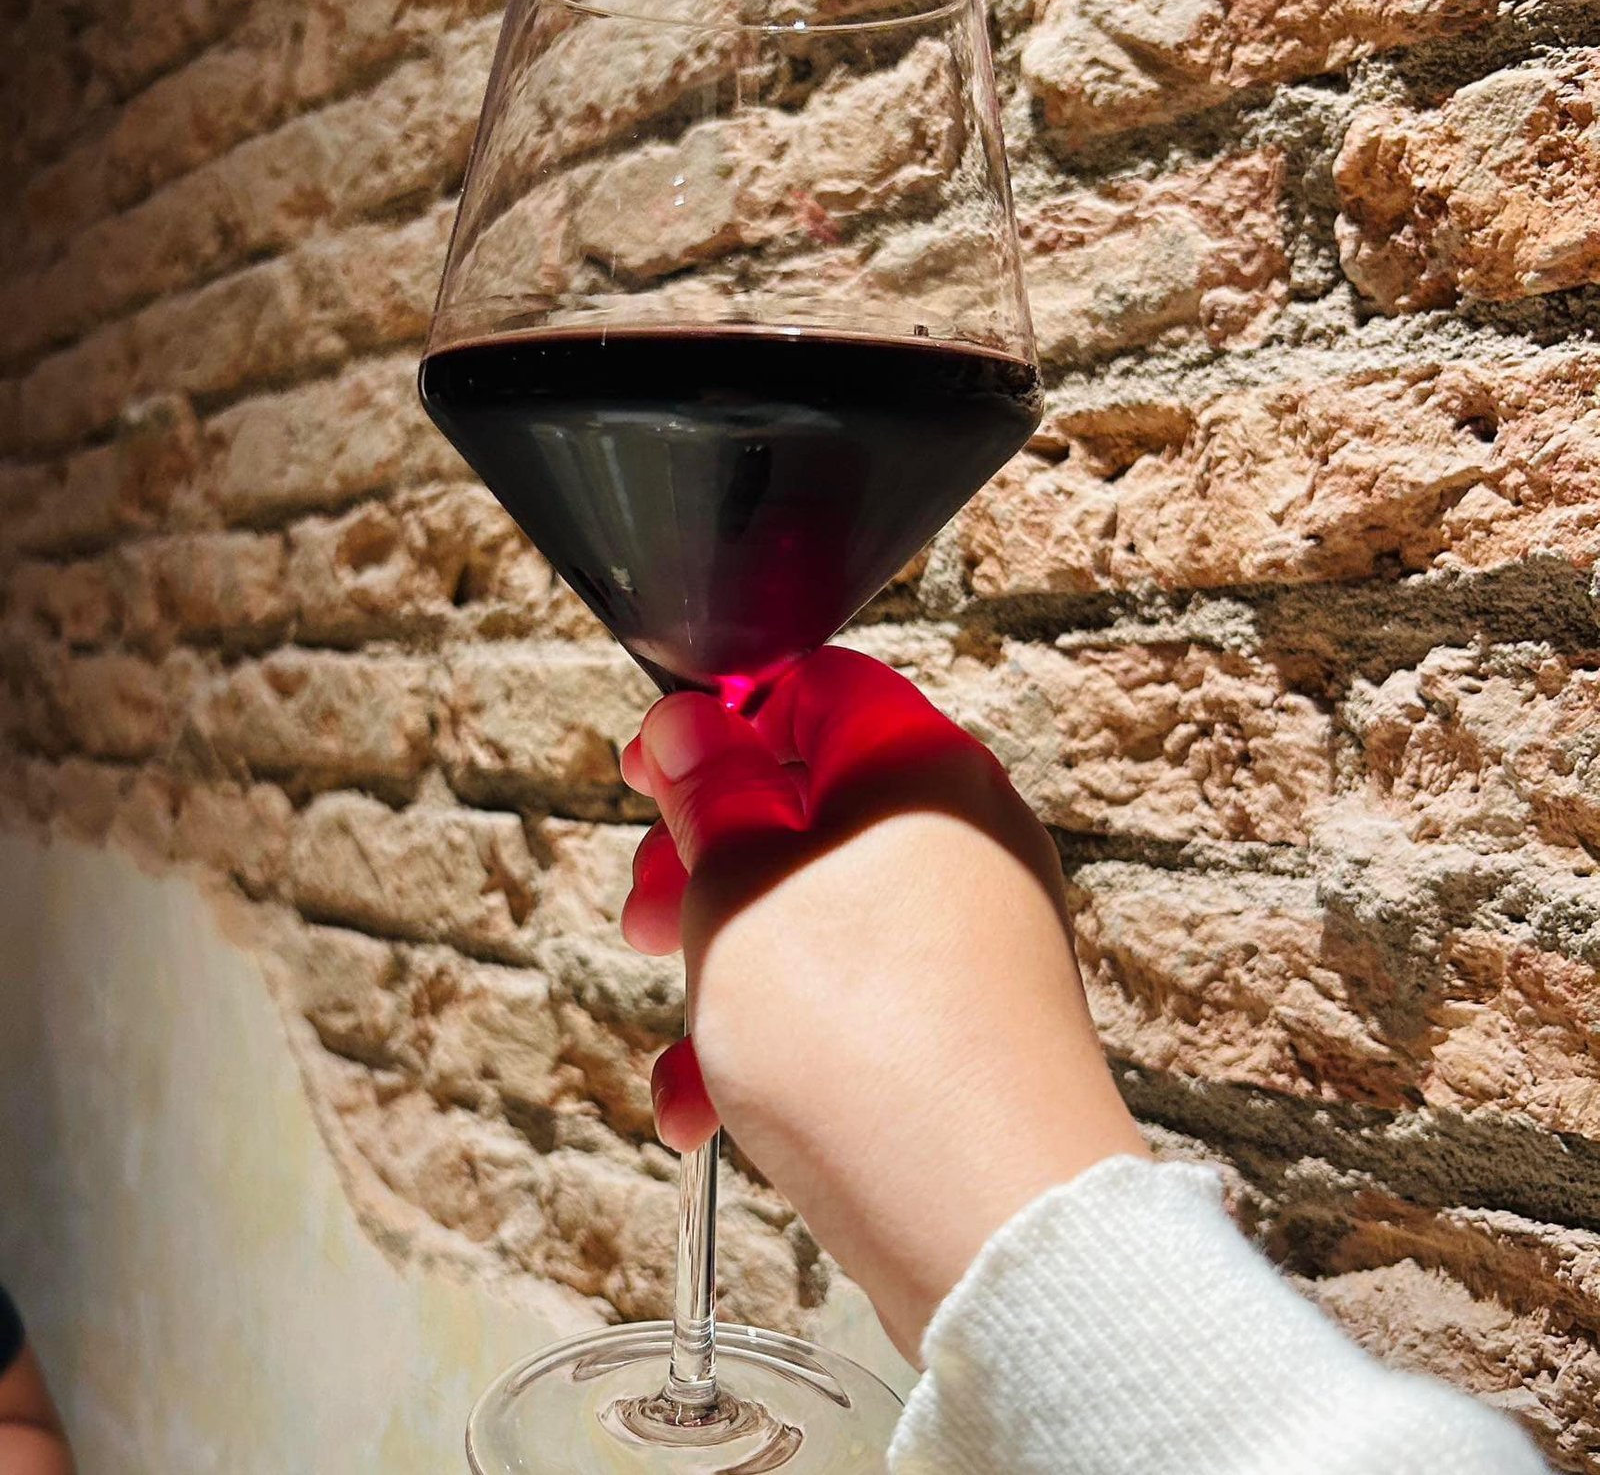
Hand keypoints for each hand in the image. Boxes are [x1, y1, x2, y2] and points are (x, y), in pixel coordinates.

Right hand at [619, 647, 1148, 1359]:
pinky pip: (855, 1000)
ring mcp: (975, 934)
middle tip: (646, 919)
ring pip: (817, 915)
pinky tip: (711, 1113)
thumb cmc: (860, 1042)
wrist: (988, 1224)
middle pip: (805, 806)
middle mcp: (964, 835)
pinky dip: (778, 1040)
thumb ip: (705, 794)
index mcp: (919, 766)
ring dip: (727, 969)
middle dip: (704, 866)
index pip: (811, 688)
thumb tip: (687, 721)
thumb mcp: (738, 894)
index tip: (645, 779)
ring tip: (680, 1045)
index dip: (714, 722)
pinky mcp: (972, 1024)